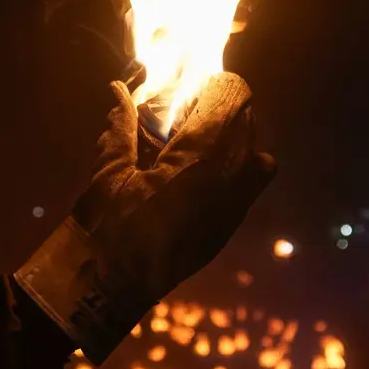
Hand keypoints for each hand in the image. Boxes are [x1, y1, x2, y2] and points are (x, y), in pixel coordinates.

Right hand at [16, 73, 275, 363]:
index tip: (195, 85)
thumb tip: (117, 88)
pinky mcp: (233, 224)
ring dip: (237, 136)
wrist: (114, 286)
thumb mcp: (109, 170)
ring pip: (259, 151)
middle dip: (225, 107)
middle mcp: (229, 176)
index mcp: (199, 156)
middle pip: (249, 119)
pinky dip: (242, 166)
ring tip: (202, 142)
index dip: (217, 83)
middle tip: (192, 112)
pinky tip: (206, 172)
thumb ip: (119, 126)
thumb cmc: (108, 224)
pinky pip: (256, 182)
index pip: (232, 96)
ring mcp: (236, 204)